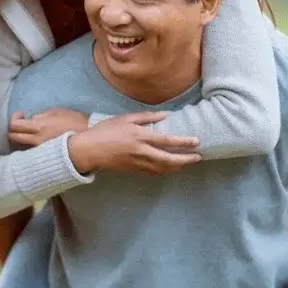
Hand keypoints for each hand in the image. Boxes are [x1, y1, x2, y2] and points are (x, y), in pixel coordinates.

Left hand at [8, 108, 89, 146]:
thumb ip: (40, 115)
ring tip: (28, 131)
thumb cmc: (74, 122)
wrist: (88, 141)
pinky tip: (36, 139)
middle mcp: (35, 141)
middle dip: (13, 129)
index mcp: (38, 127)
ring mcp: (39, 150)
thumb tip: (31, 120)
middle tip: (21, 123)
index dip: (14, 118)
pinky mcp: (44, 156)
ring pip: (20, 145)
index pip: (14, 126)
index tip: (21, 114)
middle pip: (12, 138)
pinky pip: (29, 150)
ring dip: (20, 137)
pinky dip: (28, 144)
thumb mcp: (56, 112)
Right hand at [67, 111, 200, 174]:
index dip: (184, 142)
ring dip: (177, 167)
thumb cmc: (105, 130)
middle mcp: (141, 152)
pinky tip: (170, 167)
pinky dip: (164, 170)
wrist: (89, 150)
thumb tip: (166, 115)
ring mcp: (138, 163)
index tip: (196, 142)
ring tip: (187, 163)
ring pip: (163, 169)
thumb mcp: (125, 118)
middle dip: (186, 160)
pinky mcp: (133, 170)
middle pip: (169, 160)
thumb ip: (146, 117)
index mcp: (140, 137)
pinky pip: (153, 172)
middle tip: (198, 158)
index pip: (167, 141)